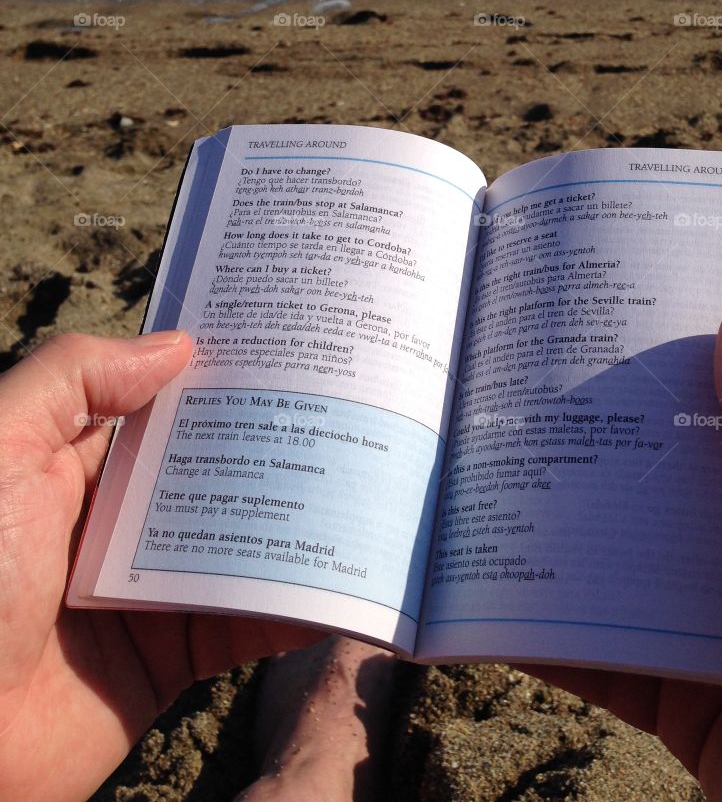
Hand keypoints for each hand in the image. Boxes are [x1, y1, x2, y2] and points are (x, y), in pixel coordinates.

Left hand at [0, 331, 319, 801]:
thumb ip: (75, 379)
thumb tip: (176, 344)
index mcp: (70, 466)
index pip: (160, 408)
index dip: (219, 378)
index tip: (291, 346)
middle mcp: (111, 523)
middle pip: (211, 472)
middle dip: (274, 443)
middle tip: (354, 404)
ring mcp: (142, 592)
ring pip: (236, 544)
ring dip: (296, 521)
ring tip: (367, 482)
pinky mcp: (164, 662)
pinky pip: (241, 627)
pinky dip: (292, 608)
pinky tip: (342, 582)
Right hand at [523, 295, 721, 801]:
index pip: (720, 409)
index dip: (660, 366)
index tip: (590, 318)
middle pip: (651, 485)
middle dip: (584, 447)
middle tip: (503, 393)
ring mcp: (712, 625)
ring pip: (614, 565)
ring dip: (553, 536)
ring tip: (477, 484)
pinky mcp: (682, 697)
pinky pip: (599, 653)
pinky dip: (546, 631)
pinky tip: (490, 600)